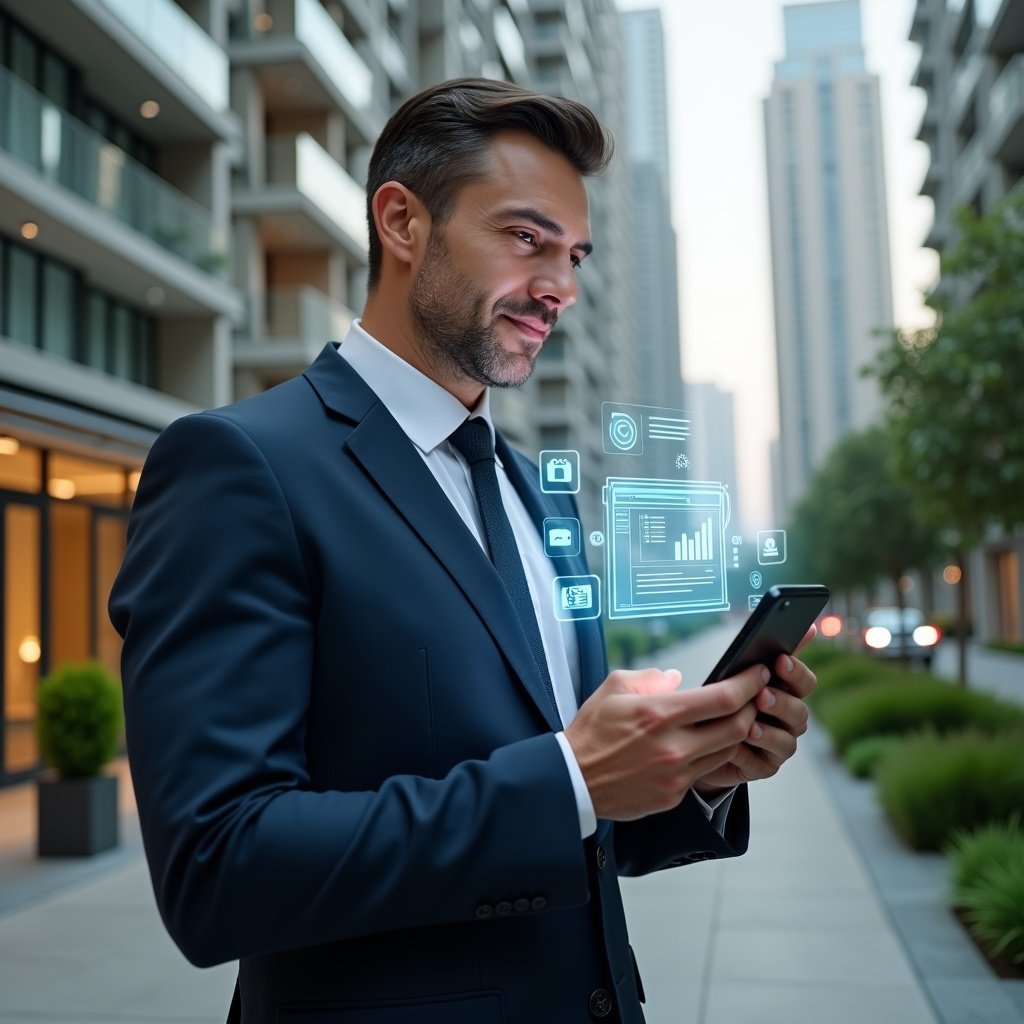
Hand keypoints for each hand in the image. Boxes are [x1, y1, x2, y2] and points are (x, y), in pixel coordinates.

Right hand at [563, 664, 768, 820]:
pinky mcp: (673, 795)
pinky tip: (702, 744)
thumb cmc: (591, 731)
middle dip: (753, 708)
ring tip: (731, 719)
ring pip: (726, 751)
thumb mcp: (613, 688)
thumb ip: (651, 678)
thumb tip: (678, 678)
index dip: (748, 684)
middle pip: (737, 727)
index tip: (758, 673)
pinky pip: (704, 772)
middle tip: (754, 696)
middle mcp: (673, 746)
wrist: (572, 780)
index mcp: (659, 713)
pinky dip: (710, 755)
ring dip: (735, 733)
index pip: (723, 698)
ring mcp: (675, 774)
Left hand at [692, 632, 816, 796]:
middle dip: (782, 701)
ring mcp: (779, 744)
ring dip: (768, 731)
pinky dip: (749, 753)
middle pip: (800, 710)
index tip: (780, 660)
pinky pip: (764, 763)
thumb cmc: (723, 700)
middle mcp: (788, 718)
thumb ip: (765, 653)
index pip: (804, 681)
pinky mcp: (764, 766)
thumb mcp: (736, 674)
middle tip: (762, 695)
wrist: (699, 740)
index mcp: (785, 691)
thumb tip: (805, 627)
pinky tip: (735, 746)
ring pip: (787, 739)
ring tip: (749, 725)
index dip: (796, 671)